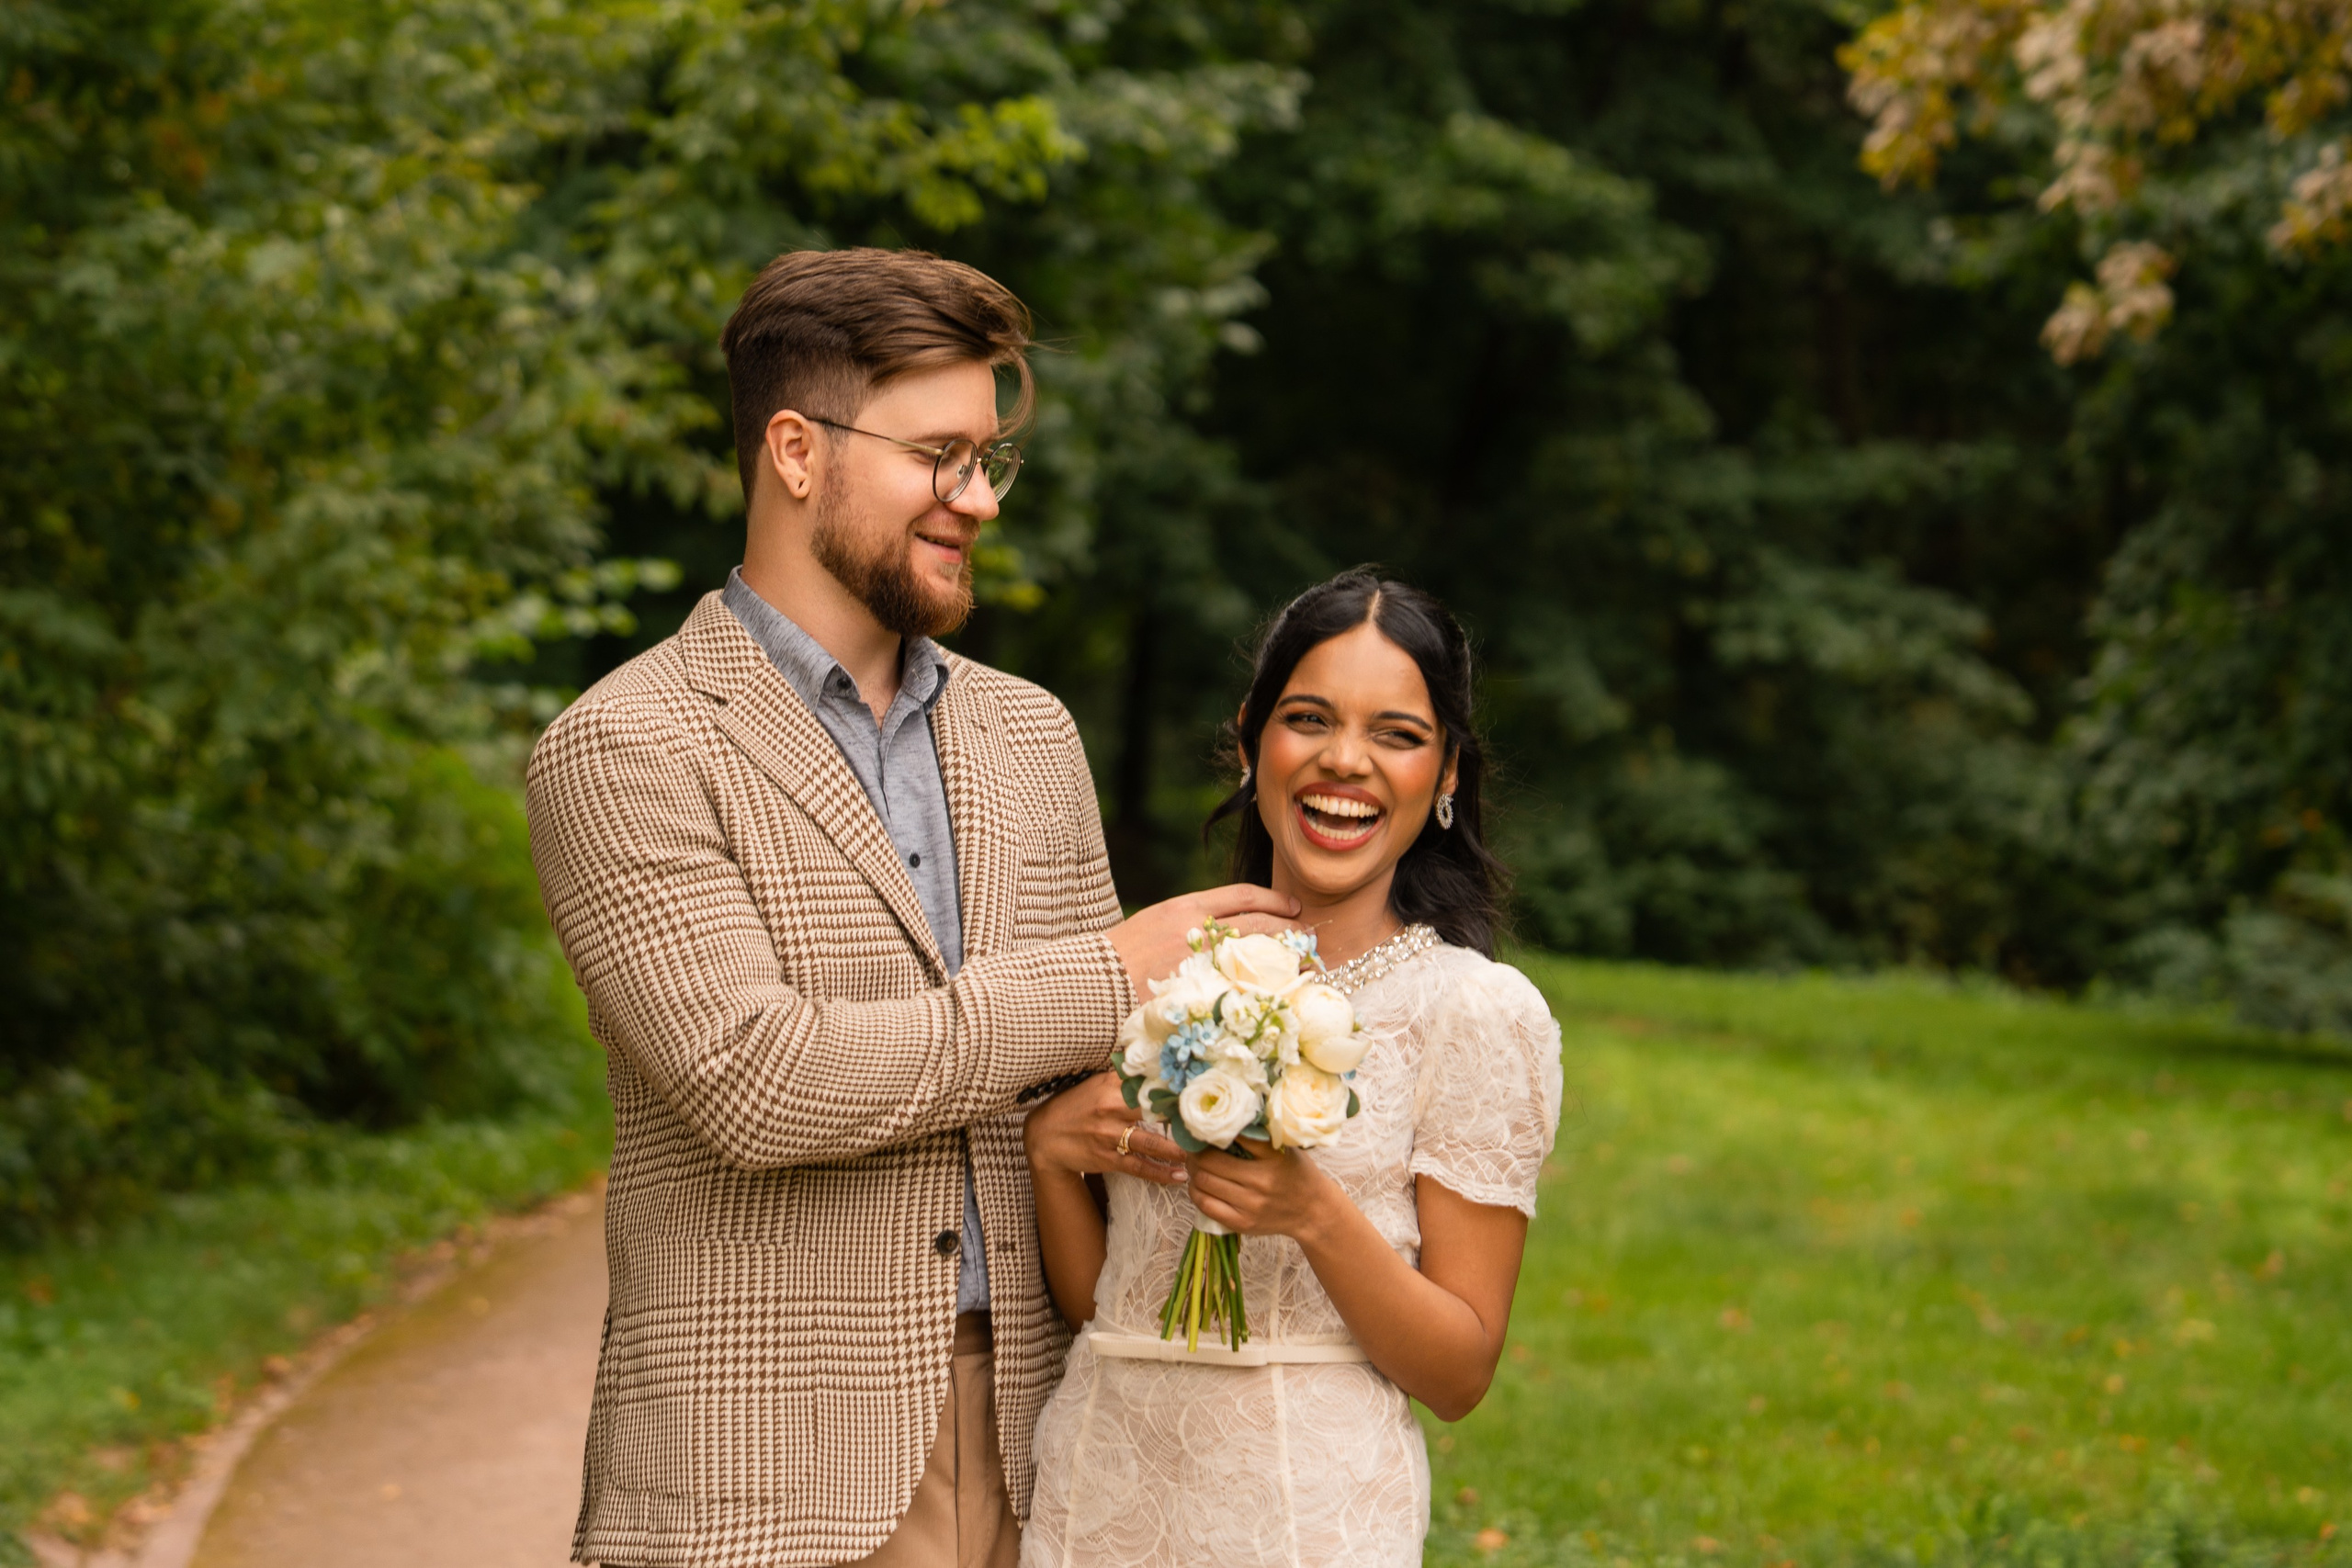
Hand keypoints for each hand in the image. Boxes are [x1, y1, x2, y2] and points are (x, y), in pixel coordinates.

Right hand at [1024, 1072, 1187, 1186]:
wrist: (1044, 1136)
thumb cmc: (1074, 1106)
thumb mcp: (1095, 1084)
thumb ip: (1123, 1076)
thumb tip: (1151, 1059)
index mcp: (1110, 1086)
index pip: (1148, 1083)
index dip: (1174, 1086)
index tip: (1199, 1088)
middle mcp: (1111, 1108)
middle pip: (1155, 1111)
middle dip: (1182, 1117)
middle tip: (1210, 1122)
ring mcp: (1109, 1135)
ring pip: (1151, 1142)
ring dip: (1177, 1149)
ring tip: (1200, 1154)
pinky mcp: (1108, 1159)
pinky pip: (1139, 1167)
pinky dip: (1161, 1173)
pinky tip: (1180, 1176)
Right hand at [1106, 884, 1300, 995]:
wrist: (1088, 985)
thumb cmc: (1116, 958)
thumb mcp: (1153, 926)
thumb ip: (1191, 926)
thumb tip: (1230, 934)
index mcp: (1184, 908)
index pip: (1243, 896)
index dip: (1274, 900)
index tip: (1294, 907)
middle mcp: (1196, 931)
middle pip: (1259, 925)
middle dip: (1290, 932)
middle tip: (1310, 939)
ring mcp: (1201, 966)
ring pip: (1258, 959)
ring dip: (1287, 963)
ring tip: (1306, 968)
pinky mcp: (1200, 997)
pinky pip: (1243, 991)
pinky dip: (1266, 992)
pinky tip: (1282, 996)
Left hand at [1185, 1138, 1341, 1242]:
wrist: (1313, 1211)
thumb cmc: (1296, 1173)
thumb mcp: (1284, 1148)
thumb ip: (1257, 1136)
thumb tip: (1221, 1119)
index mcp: (1273, 1157)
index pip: (1232, 1136)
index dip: (1211, 1129)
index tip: (1203, 1124)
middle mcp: (1261, 1182)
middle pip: (1209, 1162)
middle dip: (1194, 1152)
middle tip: (1193, 1146)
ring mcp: (1251, 1205)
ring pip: (1204, 1183)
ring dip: (1193, 1171)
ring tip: (1195, 1164)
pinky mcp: (1243, 1223)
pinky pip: (1206, 1206)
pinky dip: (1196, 1192)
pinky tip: (1199, 1184)